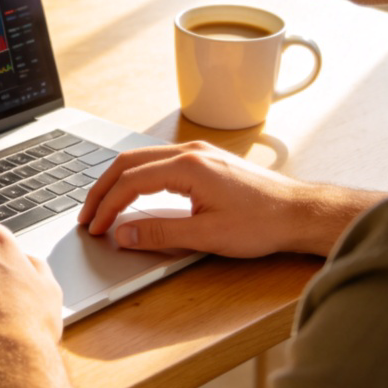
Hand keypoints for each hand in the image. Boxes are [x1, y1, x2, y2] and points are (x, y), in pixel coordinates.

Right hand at [79, 142, 381, 257]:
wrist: (300, 212)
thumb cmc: (263, 223)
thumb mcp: (207, 235)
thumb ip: (161, 232)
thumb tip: (124, 232)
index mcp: (187, 167)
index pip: (130, 182)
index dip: (107, 206)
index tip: (95, 228)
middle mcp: (189, 152)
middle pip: (128, 163)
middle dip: (102, 189)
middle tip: (87, 215)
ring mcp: (198, 153)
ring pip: (142, 159)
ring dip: (118, 181)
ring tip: (103, 205)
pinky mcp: (206, 160)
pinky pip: (159, 161)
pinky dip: (137, 176)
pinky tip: (134, 192)